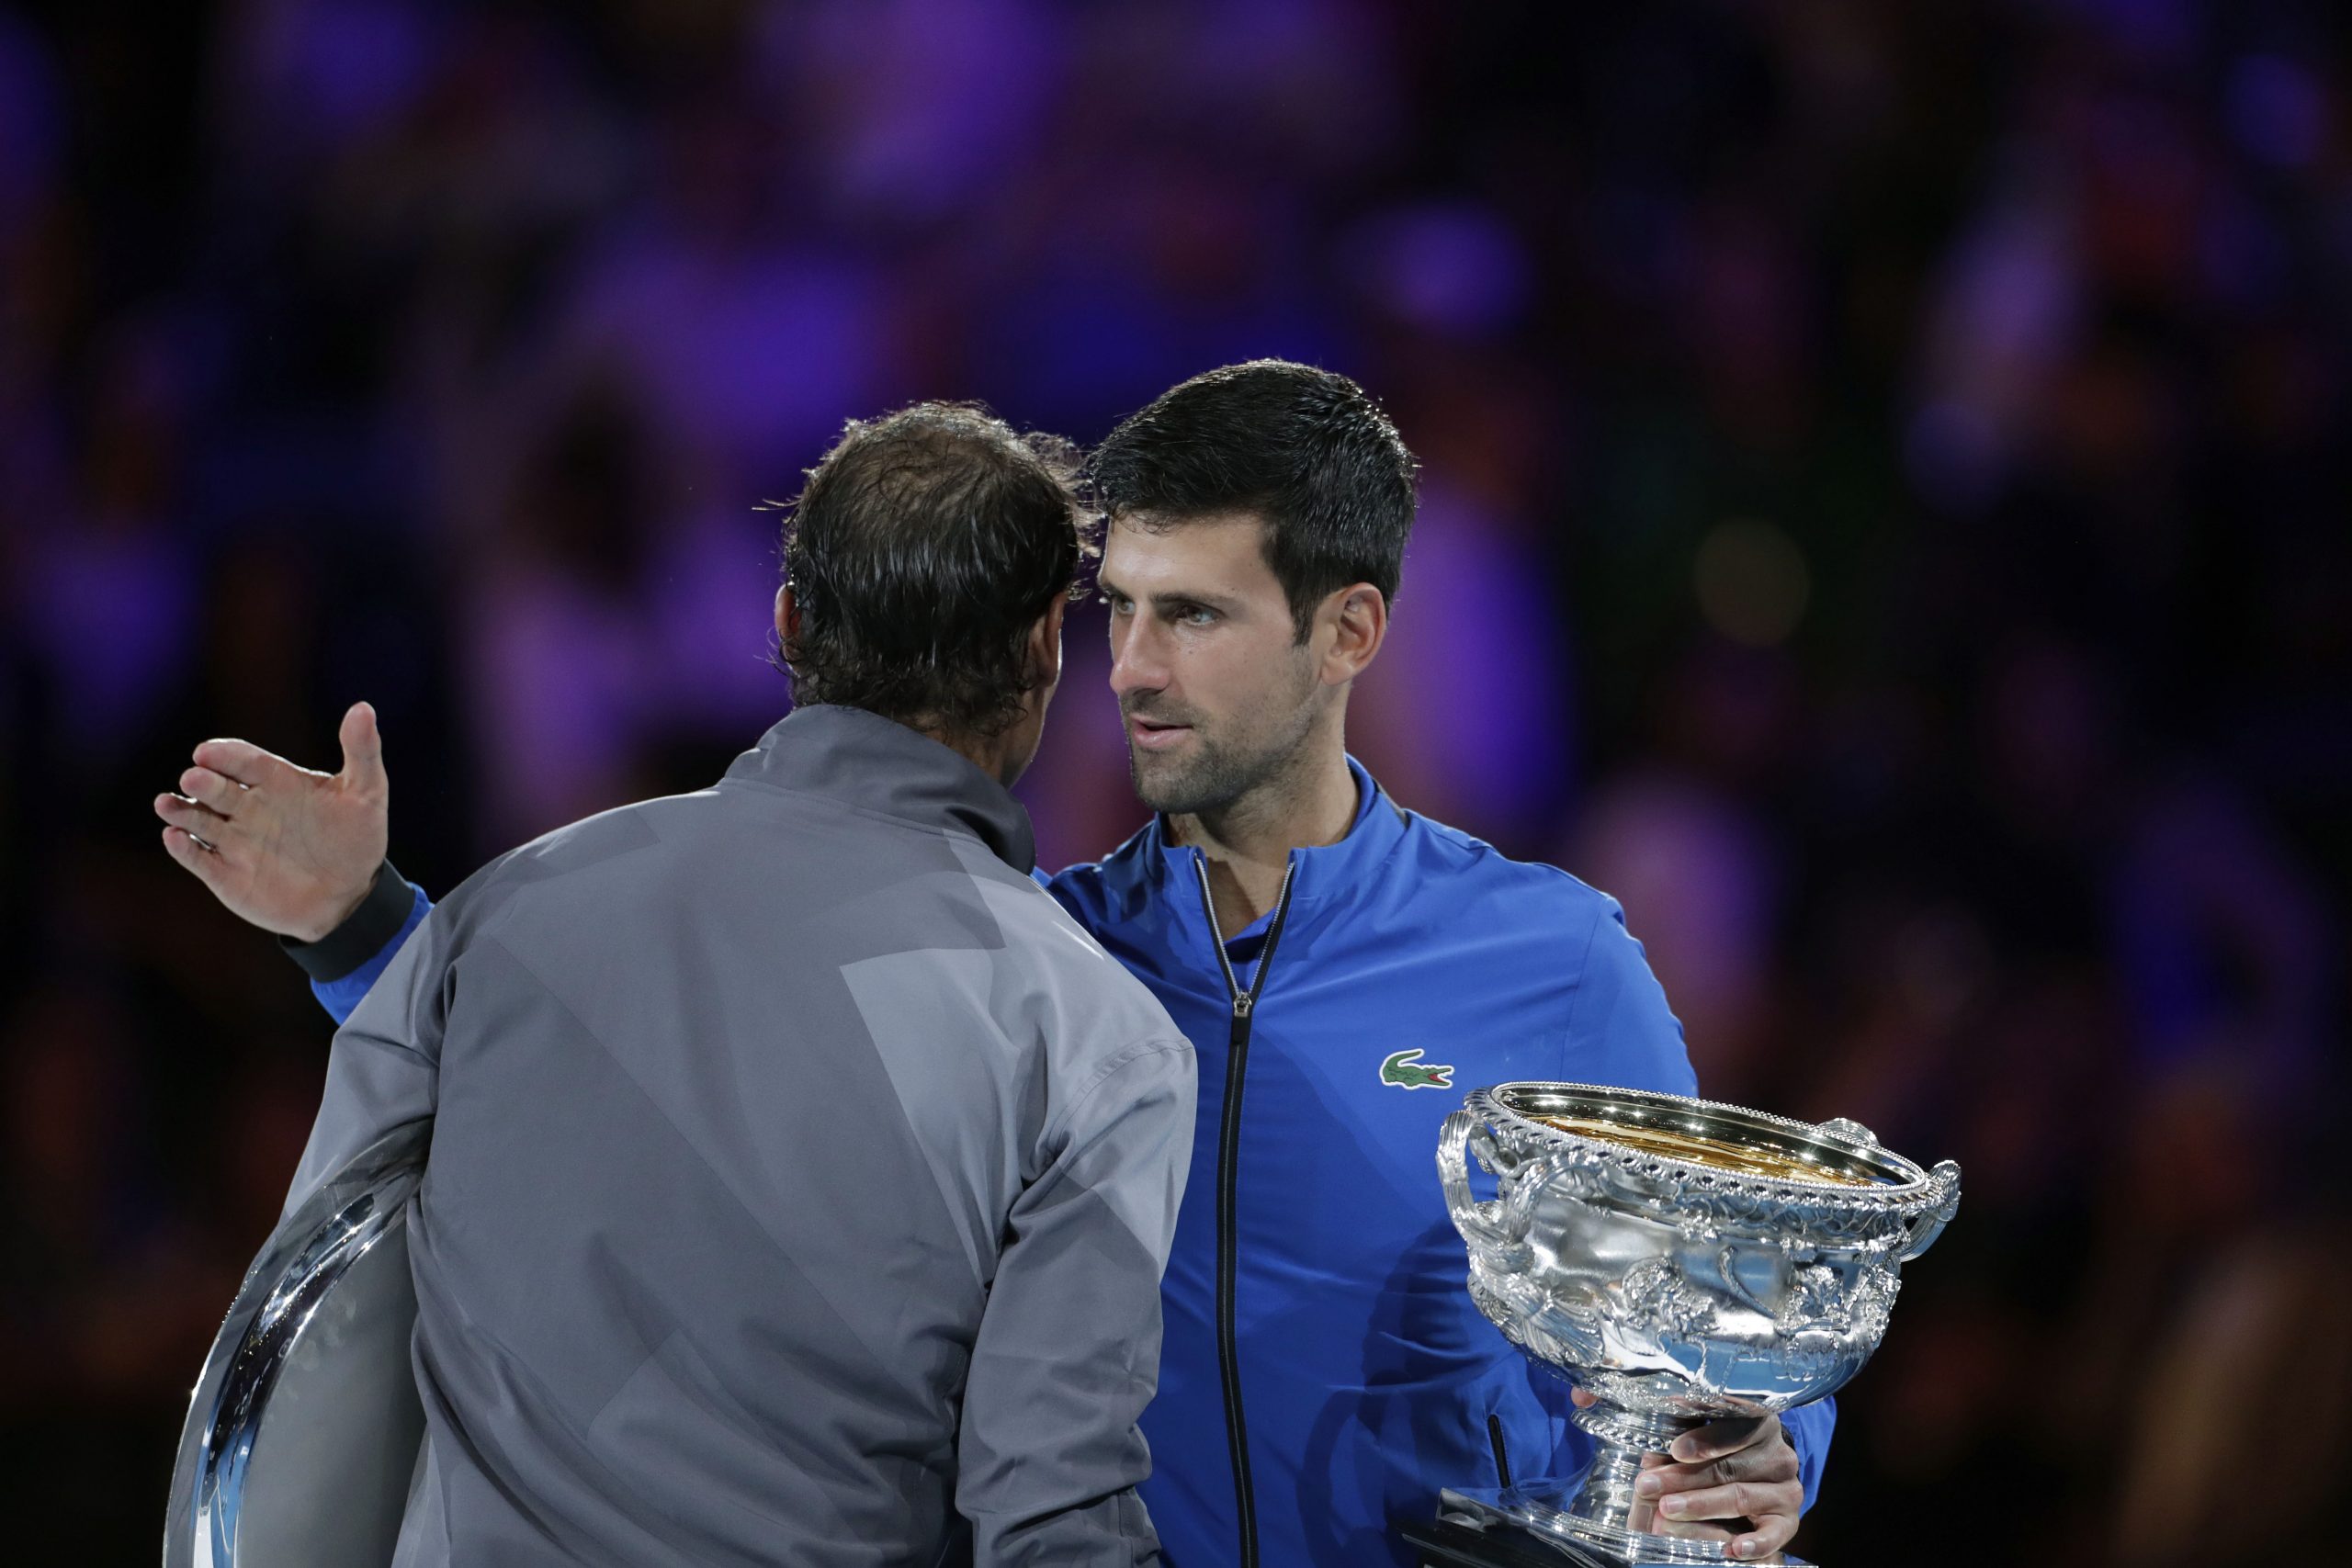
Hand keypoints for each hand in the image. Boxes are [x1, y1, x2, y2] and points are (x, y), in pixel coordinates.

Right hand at [155, 702, 391, 941]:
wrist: (351, 895)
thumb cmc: (358, 839)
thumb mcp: (368, 793)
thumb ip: (362, 751)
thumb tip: (363, 708)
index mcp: (277, 782)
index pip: (245, 761)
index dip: (227, 756)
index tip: (208, 752)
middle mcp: (249, 807)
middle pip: (218, 788)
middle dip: (203, 782)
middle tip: (194, 777)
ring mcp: (234, 840)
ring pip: (199, 820)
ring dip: (181, 812)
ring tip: (166, 804)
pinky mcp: (225, 873)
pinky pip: (199, 858)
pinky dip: (184, 849)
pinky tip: (175, 837)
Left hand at [1573, 1390, 1801, 1561]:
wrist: (1756, 1480)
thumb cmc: (1709, 1449)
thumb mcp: (1681, 1427)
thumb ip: (1637, 1411)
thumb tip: (1581, 1398)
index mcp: (1754, 1417)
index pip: (1732, 1423)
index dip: (1703, 1437)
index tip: (1672, 1449)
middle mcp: (1777, 1451)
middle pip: (1727, 1464)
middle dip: (1684, 1478)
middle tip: (1648, 1486)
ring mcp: (1785, 1487)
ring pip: (1742, 1494)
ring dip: (1703, 1506)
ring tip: (1667, 1512)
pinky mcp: (1788, 1521)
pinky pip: (1775, 1533)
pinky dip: (1755, 1542)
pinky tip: (1732, 1549)